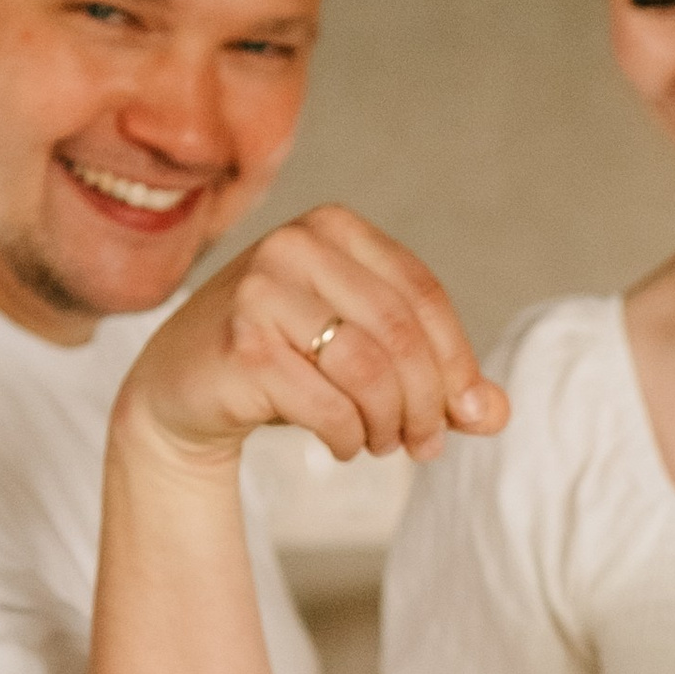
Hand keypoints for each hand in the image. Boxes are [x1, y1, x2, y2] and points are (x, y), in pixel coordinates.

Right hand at [119, 203, 507, 469]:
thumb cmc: (282, 366)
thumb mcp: (361, 359)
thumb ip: (431, 379)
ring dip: (388, 423)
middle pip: (401, 333)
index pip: (423, 295)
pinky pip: (327, 404)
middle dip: (427, 401)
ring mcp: (261, 290)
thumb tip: (496, 414)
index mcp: (332, 228)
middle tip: (426, 444)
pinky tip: (344, 446)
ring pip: (368, 369)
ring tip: (382, 444)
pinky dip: (349, 437)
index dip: (456, 362)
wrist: (178, 391)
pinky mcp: (242, 344)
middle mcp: (294, 245)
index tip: (468, 415)